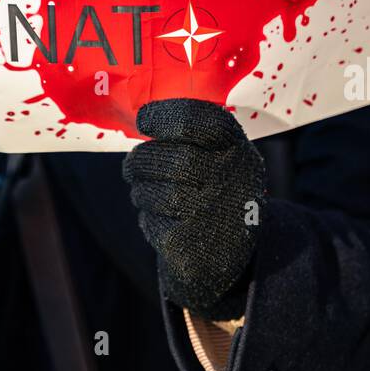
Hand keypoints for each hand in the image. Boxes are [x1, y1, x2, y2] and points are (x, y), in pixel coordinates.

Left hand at [122, 98, 266, 320]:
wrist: (226, 254)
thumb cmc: (212, 191)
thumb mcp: (219, 158)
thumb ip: (190, 138)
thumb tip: (140, 120)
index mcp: (238, 151)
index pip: (203, 123)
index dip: (166, 117)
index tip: (142, 120)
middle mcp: (232, 182)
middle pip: (175, 160)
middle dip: (142, 160)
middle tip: (131, 164)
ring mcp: (215, 217)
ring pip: (158, 194)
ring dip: (141, 190)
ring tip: (146, 192)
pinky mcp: (193, 247)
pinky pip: (152, 223)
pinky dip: (148, 218)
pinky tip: (161, 219)